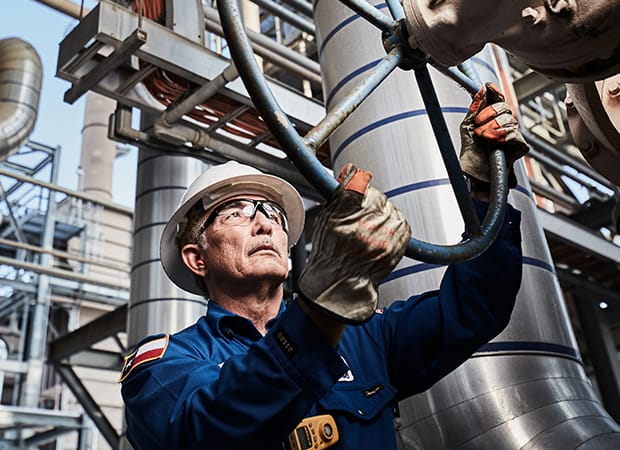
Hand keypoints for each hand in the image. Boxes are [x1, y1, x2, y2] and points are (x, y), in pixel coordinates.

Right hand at [298, 164, 410, 323]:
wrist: (342, 283)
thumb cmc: (330, 253)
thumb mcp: (325, 221)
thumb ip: (339, 195)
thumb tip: (352, 171)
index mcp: (343, 219)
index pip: (358, 184)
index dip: (357, 180)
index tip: (357, 182)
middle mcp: (365, 227)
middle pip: (376, 196)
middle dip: (370, 200)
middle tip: (361, 212)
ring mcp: (384, 237)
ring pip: (390, 208)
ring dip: (382, 212)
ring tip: (370, 226)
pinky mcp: (398, 245)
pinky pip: (401, 222)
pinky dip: (393, 223)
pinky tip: (381, 232)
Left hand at [459, 83, 528, 187]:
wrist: (475, 172)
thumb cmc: (471, 153)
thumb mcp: (467, 127)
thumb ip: (474, 108)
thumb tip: (481, 90)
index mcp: (492, 118)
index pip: (498, 99)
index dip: (494, 91)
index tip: (487, 87)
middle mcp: (504, 124)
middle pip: (504, 107)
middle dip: (488, 114)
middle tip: (477, 126)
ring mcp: (513, 134)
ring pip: (509, 120)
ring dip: (492, 128)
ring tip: (482, 137)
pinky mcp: (520, 146)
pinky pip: (515, 134)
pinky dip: (502, 136)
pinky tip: (493, 142)